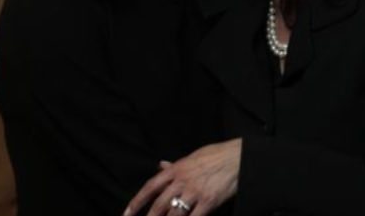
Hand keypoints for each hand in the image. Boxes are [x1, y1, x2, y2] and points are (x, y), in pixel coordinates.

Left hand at [124, 139, 240, 215]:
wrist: (238, 157)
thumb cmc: (215, 155)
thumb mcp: (191, 157)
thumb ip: (174, 165)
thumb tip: (160, 166)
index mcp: (175, 169)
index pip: (150, 187)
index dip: (136, 202)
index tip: (126, 213)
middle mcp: (182, 181)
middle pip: (159, 205)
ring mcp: (195, 192)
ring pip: (174, 214)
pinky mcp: (209, 202)